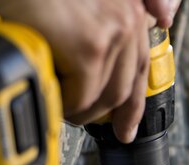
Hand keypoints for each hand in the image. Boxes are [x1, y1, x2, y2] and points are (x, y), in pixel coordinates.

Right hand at [0, 0, 181, 142]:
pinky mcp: (88, 47)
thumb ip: (96, 33)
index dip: (134, 104)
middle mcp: (127, 17)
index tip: (127, 127)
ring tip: (57, 101)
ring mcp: (110, 32)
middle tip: (88, 123)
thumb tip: (102, 73)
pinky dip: (63, 104)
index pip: (140, 67)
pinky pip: (81, 97)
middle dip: (106, 115)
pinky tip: (48, 93)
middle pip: (125, 87)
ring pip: (102, 97)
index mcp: (127, 8)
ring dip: (78, 109)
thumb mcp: (76, 10)